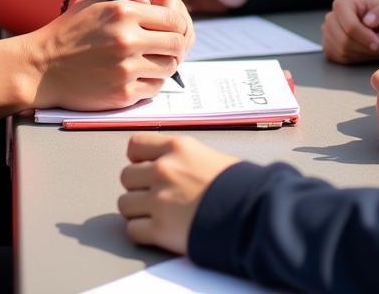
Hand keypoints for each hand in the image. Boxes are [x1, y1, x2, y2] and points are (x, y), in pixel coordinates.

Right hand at [28, 0, 190, 110]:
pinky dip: (150, 82)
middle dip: (175, 46)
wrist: (42, 66)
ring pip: (168, 67)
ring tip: (149, 61)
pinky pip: (154, 88)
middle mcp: (127, 39)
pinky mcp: (122, 93)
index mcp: (123, 11)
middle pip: (176, 44)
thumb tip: (167, 0)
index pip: (173, 19)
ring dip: (164, 64)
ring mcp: (125, 68)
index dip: (176, 25)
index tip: (171, 30)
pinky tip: (136, 75)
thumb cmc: (71, 30)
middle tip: (166, 48)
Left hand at [119, 134, 238, 253]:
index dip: (137, 159)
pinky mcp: (160, 229)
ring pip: (124, 204)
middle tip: (155, 195)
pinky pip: (133, 230)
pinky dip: (141, 232)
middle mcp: (163, 169)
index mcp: (176, 147)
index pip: (135, 145)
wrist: (253, 213)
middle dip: (138, 187)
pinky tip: (157, 231)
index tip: (145, 167)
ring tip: (155, 214)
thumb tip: (169, 165)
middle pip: (126, 176)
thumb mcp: (209, 156)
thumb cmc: (239, 186)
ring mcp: (159, 199)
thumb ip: (182, 159)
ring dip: (137, 211)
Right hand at [322, 0, 378, 64]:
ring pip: (342, 51)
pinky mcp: (329, 47)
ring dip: (362, 53)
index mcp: (343, 4)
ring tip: (373, 45)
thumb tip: (369, 21)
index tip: (377, 43)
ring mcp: (328, 33)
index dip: (364, 36)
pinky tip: (364, 49)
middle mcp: (332, 17)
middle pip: (344, 40)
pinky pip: (340, 58)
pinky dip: (356, 57)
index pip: (349, 25)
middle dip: (364, 47)